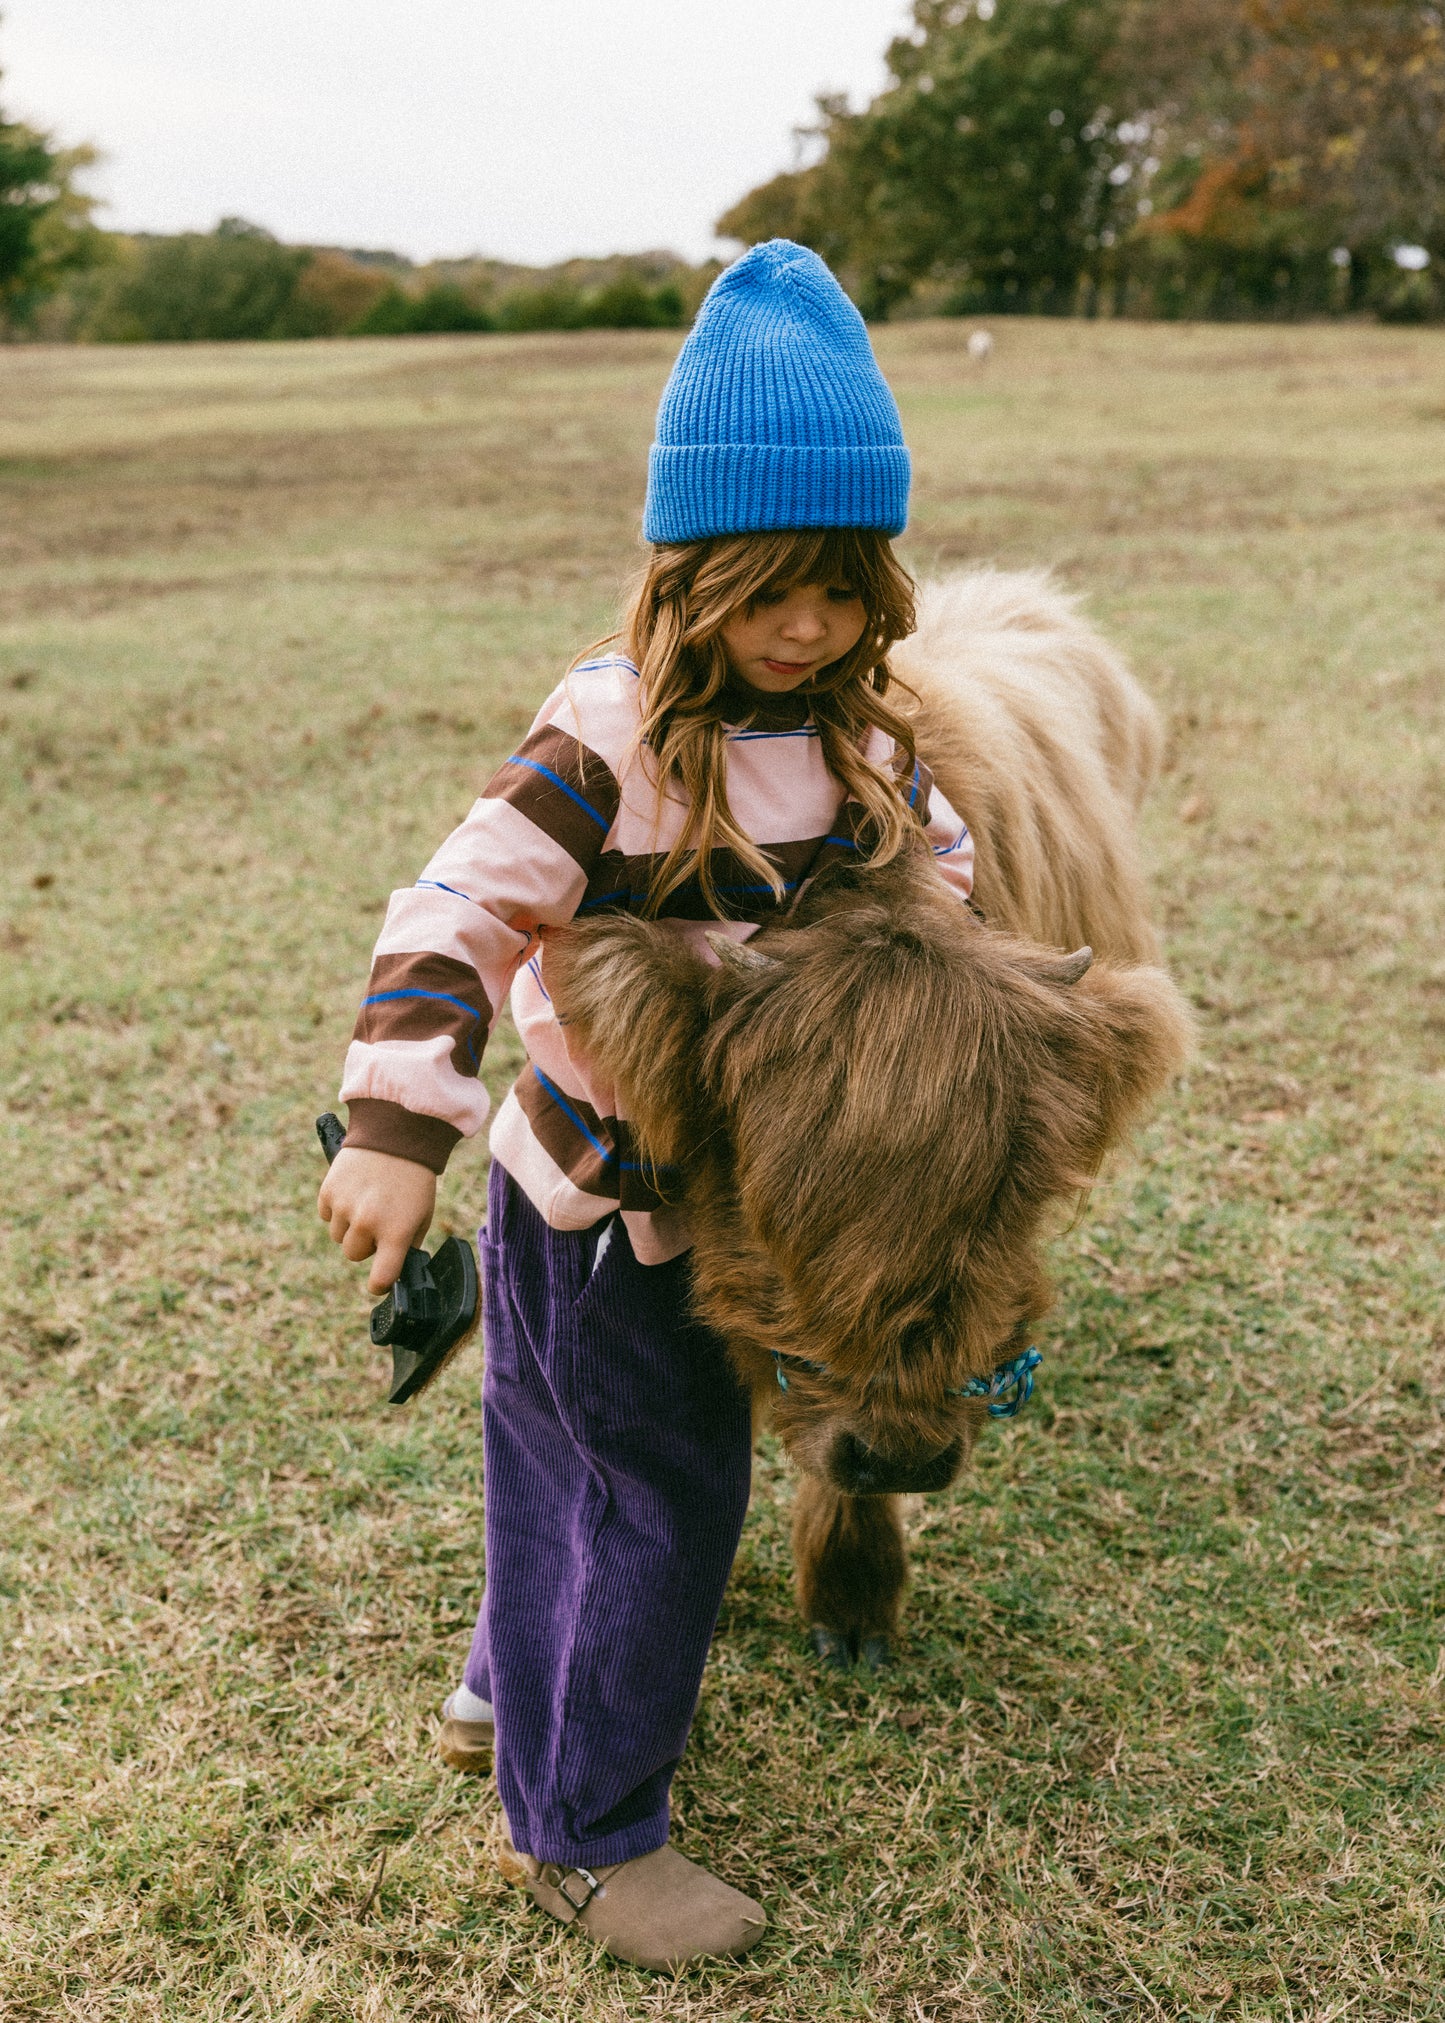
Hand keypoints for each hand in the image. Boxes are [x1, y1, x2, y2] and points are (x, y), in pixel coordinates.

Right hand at [318, 1146, 436, 1293]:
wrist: (397, 1134)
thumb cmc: (415, 1178)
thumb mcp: (423, 1214)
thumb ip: (408, 1242)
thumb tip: (394, 1264)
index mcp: (396, 1232)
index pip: (381, 1278)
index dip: (379, 1284)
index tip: (380, 1282)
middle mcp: (368, 1223)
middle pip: (354, 1255)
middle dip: (365, 1244)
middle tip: (379, 1222)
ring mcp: (345, 1207)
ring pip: (339, 1236)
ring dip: (350, 1226)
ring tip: (367, 1200)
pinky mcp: (329, 1191)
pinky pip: (326, 1215)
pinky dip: (336, 1208)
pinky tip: (353, 1190)